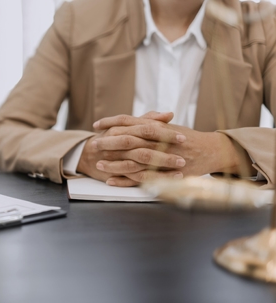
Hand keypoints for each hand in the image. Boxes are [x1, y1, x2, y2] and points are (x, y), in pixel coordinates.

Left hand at [93, 114, 241, 185]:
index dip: (111, 122)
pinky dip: (124, 180)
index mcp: (157, 127)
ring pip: (132, 162)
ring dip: (113, 163)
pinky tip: (110, 180)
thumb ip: (150, 122)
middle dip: (109, 142)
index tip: (96, 125)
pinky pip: (141, 179)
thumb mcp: (168, 127)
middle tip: (94, 144)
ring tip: (98, 164)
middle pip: (128, 140)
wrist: (211, 150)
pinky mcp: (164, 175)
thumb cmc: (187, 138)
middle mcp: (158, 141)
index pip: (128, 121)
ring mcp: (161, 159)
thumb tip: (128, 121)